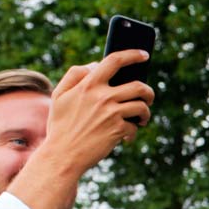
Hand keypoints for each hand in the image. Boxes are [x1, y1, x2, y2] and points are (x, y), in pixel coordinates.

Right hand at [7, 49, 154, 208]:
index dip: (132, 54)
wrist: (64, 154)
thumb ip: (75, 76)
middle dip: (149, 92)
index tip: (145, 54)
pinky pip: (134, 127)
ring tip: (140, 118)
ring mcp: (112, 113)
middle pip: (139, 86)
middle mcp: (102, 96)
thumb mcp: (60, 96)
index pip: (114, 60)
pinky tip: (125, 137)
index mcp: (88, 84)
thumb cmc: (61, 124)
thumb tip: (94, 65)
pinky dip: (132, 132)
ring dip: (145, 113)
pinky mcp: (118, 130)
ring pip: (142, 106)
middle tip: (147, 97)